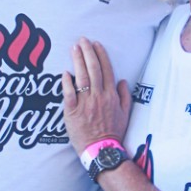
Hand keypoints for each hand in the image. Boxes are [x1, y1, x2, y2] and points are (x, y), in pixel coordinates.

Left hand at [62, 38, 131, 155]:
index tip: (96, 44)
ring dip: (78, 61)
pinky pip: (69, 94)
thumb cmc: (113, 133)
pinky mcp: (72, 112)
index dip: (101, 55)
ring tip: (74, 48)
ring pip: (81, 78)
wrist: (102, 151)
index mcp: (111, 96)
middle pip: (93, 69)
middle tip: (82, 40)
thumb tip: (122, 80)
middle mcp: (99, 97)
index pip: (106, 70)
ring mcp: (85, 104)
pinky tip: (65, 72)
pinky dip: (67, 82)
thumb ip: (124, 96)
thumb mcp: (125, 114)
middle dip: (88, 52)